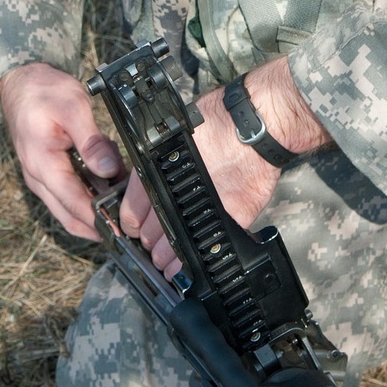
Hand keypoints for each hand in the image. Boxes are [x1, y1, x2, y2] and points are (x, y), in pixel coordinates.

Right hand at [0, 63, 121, 238]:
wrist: (20, 83)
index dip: (99, 221)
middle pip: (71, 217)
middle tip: (130, 227)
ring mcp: (41, 178)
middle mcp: (38, 178)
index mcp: (43, 165)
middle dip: (100, 224)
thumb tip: (109, 171)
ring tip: (123, 198)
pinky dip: (90, 194)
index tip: (122, 230)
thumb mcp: (74, 109)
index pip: (73, 204)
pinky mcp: (48, 173)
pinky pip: (69, 193)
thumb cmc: (44, 92)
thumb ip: (91, 142)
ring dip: (96, 208)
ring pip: (70, 208)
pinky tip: (110, 182)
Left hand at [119, 56, 328, 275]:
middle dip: (150, 242)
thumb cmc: (217, 122)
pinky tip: (193, 264)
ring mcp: (201, 210)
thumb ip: (162, 165)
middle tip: (155, 245)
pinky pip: (207, 250)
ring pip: (174, 249)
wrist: (255, 124)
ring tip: (170, 261)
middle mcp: (175, 195)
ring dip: (169, 257)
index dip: (132, 226)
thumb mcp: (176, 137)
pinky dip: (198, 261)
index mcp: (156, 172)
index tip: (135, 230)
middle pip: (150, 235)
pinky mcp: (228, 220)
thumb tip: (150, 189)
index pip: (131, 214)